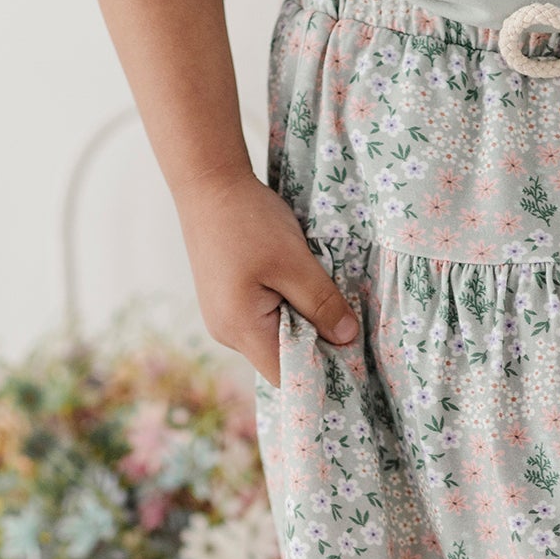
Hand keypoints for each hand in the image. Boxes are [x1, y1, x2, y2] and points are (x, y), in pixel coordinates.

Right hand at [177, 171, 355, 383]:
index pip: (285, 376)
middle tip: (346, 320)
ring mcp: (223, 316)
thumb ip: (322, 304)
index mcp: (240, 329)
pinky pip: (264, 317)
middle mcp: (226, 332)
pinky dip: (287, 306)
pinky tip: (299, 283)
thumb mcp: (295, 262)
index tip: (351, 356)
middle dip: (314, 343)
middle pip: (281, 358)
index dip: (320, 371)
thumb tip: (347, 339)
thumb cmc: (248, 221)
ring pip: (275, 336)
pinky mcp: (227, 299)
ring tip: (322, 295)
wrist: (208, 182)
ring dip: (302, 321)